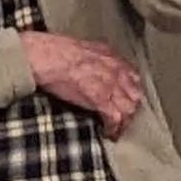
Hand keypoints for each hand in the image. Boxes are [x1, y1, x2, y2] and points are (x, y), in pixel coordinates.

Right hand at [19, 30, 142, 137]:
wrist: (46, 56)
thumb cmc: (56, 50)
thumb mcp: (83, 48)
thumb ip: (95, 57)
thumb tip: (94, 63)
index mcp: (111, 59)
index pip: (132, 78)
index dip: (129, 92)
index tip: (124, 100)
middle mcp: (116, 72)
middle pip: (134, 96)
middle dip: (130, 109)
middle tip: (122, 119)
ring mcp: (110, 86)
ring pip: (128, 110)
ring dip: (123, 123)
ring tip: (116, 131)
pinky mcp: (100, 100)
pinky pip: (115, 118)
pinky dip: (112, 129)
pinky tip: (107, 133)